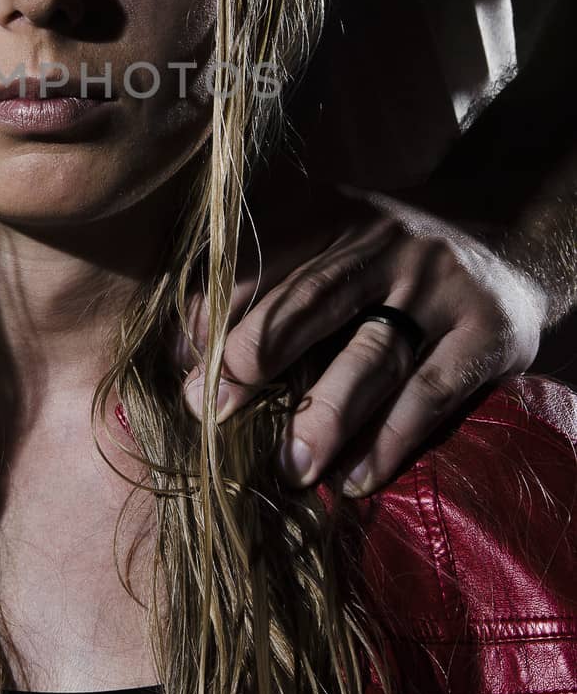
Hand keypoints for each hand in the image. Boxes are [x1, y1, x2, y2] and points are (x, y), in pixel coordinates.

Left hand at [180, 177, 545, 495]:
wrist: (511, 248)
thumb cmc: (386, 264)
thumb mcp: (332, 250)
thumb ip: (266, 286)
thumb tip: (184, 350)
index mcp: (336, 213)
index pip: (268, 256)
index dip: (220, 308)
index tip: (182, 361)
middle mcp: (386, 240)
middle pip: (313, 300)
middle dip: (255, 358)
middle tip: (211, 409)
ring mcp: (439, 285)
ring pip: (372, 354)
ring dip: (324, 416)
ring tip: (288, 466)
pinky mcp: (486, 332)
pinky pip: (429, 394)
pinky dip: (388, 442)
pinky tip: (352, 480)